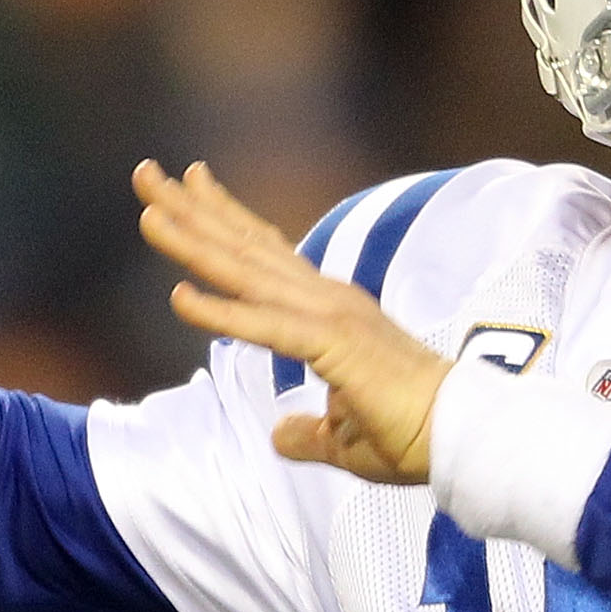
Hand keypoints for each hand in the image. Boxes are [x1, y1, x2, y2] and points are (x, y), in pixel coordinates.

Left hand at [134, 159, 448, 483]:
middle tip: (143, 172)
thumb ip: (309, 432)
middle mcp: (327, 301)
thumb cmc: (416, 435)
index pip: (267, 254)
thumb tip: (281, 437)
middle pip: (245, 247)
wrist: (466, 438)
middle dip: (191, 209)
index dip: (224, 217)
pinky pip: (265, 327)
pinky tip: (177, 297)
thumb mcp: (344, 438)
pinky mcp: (334, 346)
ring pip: (247, 273)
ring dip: (193, 239)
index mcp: (331, 312)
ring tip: (147, 208)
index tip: (190, 181)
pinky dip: (220, 312)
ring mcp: (331, 317)